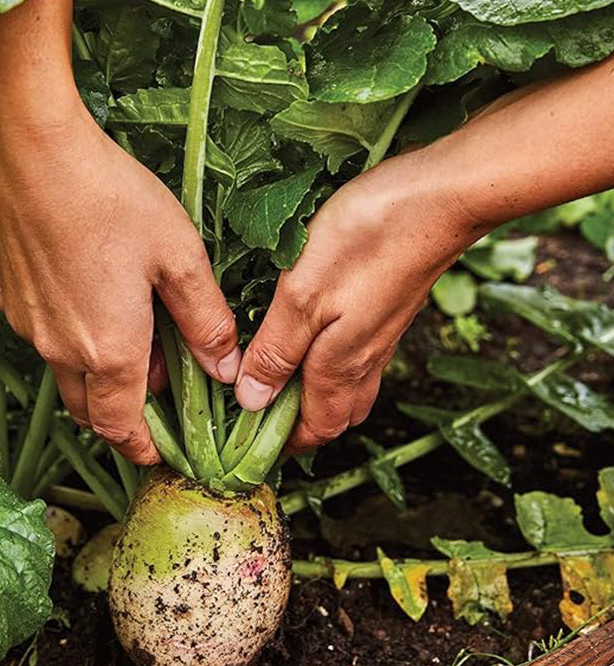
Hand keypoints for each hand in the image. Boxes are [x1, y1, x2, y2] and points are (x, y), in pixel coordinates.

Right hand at [0, 98, 240, 463]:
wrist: (31, 153)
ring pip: (67, 376)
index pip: (122, 428)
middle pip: (90, 413)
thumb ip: (205, 321)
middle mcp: (62, 351)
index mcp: (110, 351)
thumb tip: (227, 368)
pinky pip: (45, 340)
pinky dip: (72, 342)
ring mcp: (30, 328)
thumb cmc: (111, 200)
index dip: (142, 448)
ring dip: (98, 377)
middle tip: (152, 398)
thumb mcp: (179, 258)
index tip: (158, 451)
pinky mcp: (10, 301)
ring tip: (129, 338)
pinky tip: (91, 300)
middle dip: (121, 419)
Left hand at [234, 150, 480, 451]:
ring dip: (316, 396)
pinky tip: (312, 338)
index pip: (316, 429)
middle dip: (301, 425)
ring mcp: (382, 335)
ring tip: (279, 380)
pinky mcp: (389, 310)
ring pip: (349, 388)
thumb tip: (251, 401)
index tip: (251, 439)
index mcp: (341, 366)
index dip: (286, 443)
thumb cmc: (367, 239)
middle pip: (336, 416)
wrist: (440, 197)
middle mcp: (366, 360)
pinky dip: (331, 365)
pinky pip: (359, 358)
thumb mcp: (302, 295)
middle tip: (261, 412)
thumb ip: (277, 351)